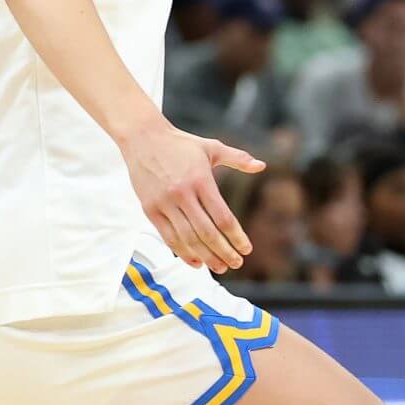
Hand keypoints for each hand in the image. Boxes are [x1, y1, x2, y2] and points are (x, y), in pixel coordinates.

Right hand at [123, 122, 263, 269]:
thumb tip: (263, 166)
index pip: (223, 217)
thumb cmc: (181, 144)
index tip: (247, 249)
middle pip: (207, 233)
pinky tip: (195, 262)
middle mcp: (182, 194)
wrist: (142, 137)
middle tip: (237, 264)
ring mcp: (164, 203)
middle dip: (224, 252)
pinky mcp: (150, 209)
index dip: (236, 237)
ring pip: (187, 238)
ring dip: (205, 257)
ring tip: (220, 267)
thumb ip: (238, 158)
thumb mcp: (212, 147)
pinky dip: (182, 252)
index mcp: (201, 181)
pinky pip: (168, 236)